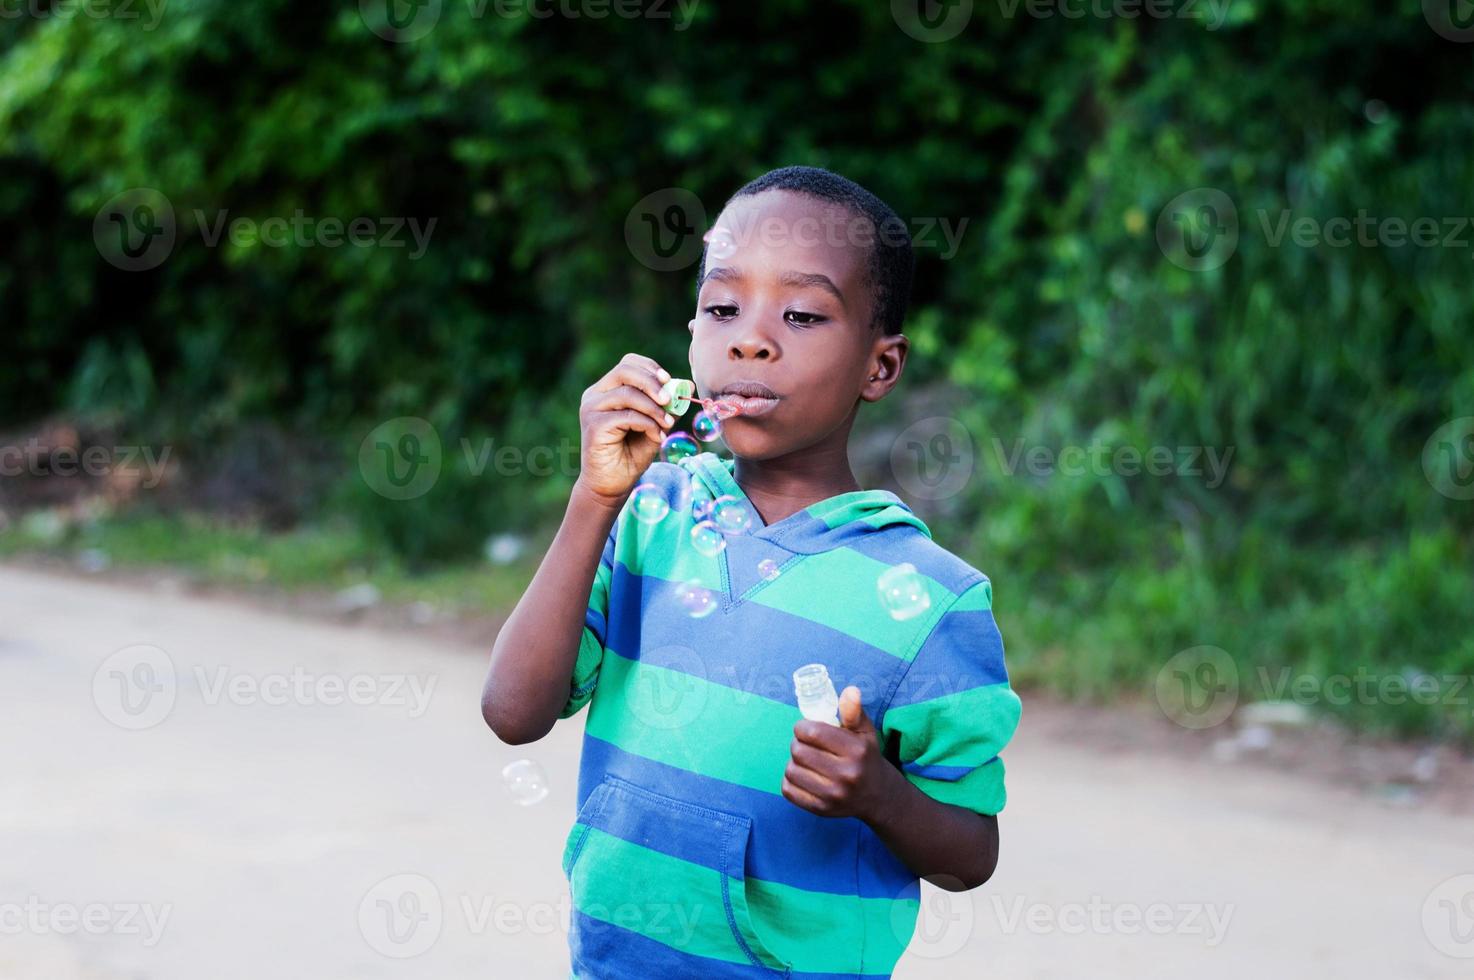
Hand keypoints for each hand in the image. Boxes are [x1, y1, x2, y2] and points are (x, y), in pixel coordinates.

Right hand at [574, 352, 675, 504]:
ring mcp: (591, 409)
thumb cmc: (631, 455)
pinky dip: (648, 424)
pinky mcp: (594, 426)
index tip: (669, 380)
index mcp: (606, 390)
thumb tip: (687, 386)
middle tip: (669, 399)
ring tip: (667, 424)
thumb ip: (664, 407)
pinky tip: (657, 437)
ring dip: (653, 408)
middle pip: (624, 371)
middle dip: (652, 382)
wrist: (611, 485)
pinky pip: (627, 416)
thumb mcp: (653, 425)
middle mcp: (595, 396)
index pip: (628, 364)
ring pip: (627, 394)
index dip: (650, 368)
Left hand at [782, 686, 899, 821]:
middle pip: (798, 751)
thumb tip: (850, 690)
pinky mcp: (822, 810)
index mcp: (856, 751)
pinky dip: (790, 780)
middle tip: (805, 744)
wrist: (878, 796)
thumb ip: (854, 711)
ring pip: (791, 770)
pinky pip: (789, 791)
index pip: (813, 733)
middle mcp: (846, 774)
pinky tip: (802, 775)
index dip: (802, 727)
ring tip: (805, 759)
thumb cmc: (866, 757)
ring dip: (793, 762)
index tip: (805, 728)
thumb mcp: (865, 732)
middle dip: (797, 743)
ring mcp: (833, 795)